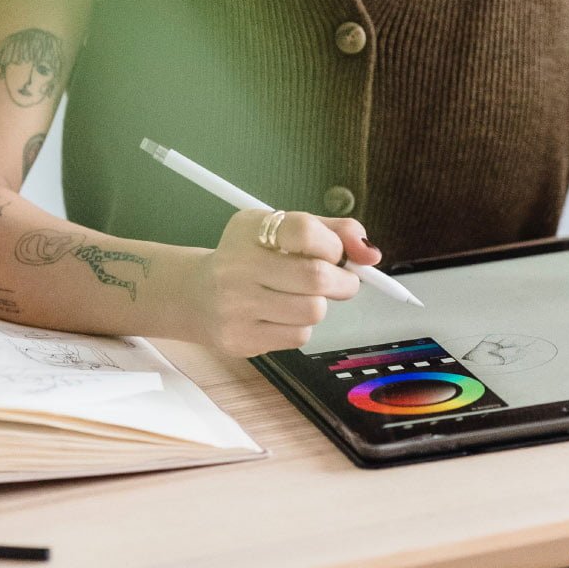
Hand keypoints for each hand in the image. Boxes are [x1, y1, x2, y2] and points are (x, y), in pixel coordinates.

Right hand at [191, 209, 381, 357]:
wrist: (196, 295)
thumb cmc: (251, 258)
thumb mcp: (284, 231)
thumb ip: (332, 232)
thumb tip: (371, 254)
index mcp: (251, 229)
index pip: (304, 230)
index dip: (334, 244)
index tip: (336, 252)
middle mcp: (237, 265)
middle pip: (316, 276)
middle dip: (344, 281)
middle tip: (342, 281)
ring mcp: (235, 305)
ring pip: (312, 311)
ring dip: (320, 305)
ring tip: (303, 297)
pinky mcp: (239, 338)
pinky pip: (298, 336)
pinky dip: (302, 327)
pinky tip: (282, 316)